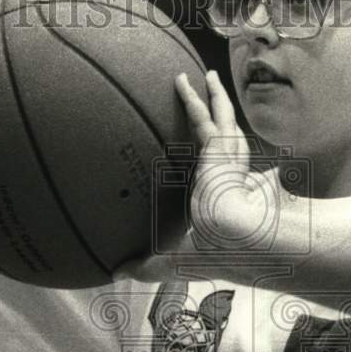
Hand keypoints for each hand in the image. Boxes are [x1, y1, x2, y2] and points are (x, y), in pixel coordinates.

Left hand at [114, 70, 269, 282]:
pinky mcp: (218, 148)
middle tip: (218, 98)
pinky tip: (180, 79)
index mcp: (226, 198)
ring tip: (208, 78)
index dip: (223, 162)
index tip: (216, 155)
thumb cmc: (213, 255)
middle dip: (225, 118)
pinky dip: (191, 96)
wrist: (233, 241)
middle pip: (231, 138)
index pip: (226, 173)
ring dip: (214, 97)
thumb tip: (117, 273)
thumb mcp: (174, 261)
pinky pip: (202, 115)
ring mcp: (228, 158)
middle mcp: (232, 174)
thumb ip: (147, 265)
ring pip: (222, 119)